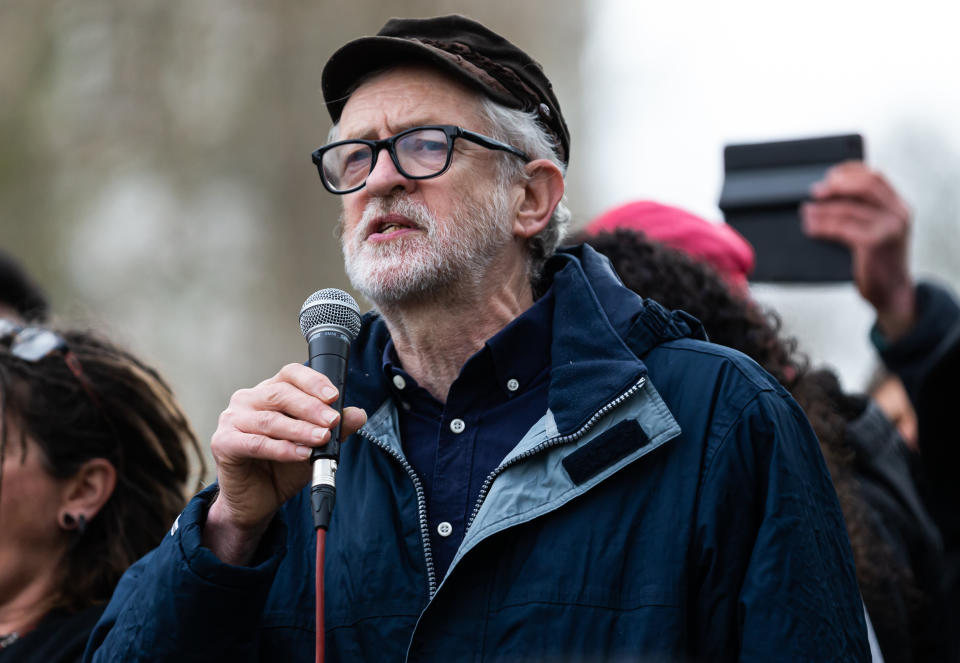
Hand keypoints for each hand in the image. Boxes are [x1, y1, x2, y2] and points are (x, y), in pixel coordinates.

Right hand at [204, 363, 366, 564]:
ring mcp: (232, 419)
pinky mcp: (223, 442)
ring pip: (269, 420)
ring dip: (299, 429)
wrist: (259, 501)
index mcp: (270, 391)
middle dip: (311, 408)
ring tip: (321, 439)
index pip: (291, 374)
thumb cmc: (283, 467)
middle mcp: (248, 399)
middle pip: (280, 394)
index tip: (334, 396)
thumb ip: (336, 429)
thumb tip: (358, 414)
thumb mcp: (316, 445)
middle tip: (332, 421)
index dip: (313, 382)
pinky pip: (255, 443)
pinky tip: (300, 454)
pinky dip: (281, 449)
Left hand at [802, 161, 915, 339]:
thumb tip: (827, 195)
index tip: (829, 174)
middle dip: (835, 185)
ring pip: (848, 208)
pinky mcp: (875, 243)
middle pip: (863, 185)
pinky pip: (842, 228)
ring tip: (805, 211)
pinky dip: (822, 226)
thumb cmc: (878, 263)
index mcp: (898, 206)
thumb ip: (864, 213)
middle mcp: (897, 213)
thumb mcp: (878, 231)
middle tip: (814, 191)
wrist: (892, 294)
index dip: (849, 171)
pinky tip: (810, 228)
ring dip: (822, 209)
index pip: (874, 177)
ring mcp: (888, 227)